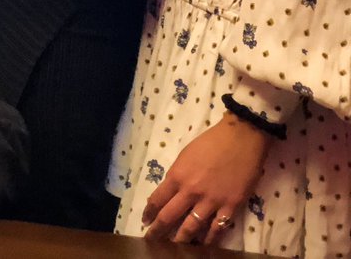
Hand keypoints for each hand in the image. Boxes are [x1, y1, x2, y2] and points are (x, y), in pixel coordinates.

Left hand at [143, 112, 270, 243]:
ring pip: (191, 227)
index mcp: (177, 176)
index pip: (157, 199)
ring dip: (181, 240)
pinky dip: (209, 240)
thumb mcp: (185, 155)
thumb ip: (177, 175)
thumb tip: (172, 192)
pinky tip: (203, 246)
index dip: (149, 213)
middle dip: (158, 231)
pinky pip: (217, 228)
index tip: (145, 221)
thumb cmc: (211, 143)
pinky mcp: (231, 206)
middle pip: (169, 216)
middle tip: (151, 240)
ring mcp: (211, 201)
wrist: (241, 138)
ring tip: (174, 248)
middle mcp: (191, 191)